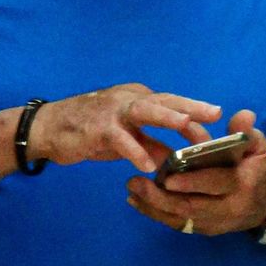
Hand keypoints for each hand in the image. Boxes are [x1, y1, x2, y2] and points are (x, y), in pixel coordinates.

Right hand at [26, 84, 221, 173]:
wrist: (48, 128)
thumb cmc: (89, 131)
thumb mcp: (126, 139)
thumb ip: (150, 145)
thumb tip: (174, 160)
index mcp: (138, 99)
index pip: (172, 104)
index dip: (194, 114)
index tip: (216, 127)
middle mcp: (128, 99)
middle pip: (164, 101)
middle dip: (190, 107)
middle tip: (215, 113)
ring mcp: (112, 111)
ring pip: (143, 111)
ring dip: (165, 117)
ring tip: (185, 126)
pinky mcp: (97, 127)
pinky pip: (119, 139)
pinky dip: (133, 150)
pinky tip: (146, 166)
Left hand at [126, 110, 265, 236]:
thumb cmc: (261, 168)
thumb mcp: (259, 147)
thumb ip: (247, 132)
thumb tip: (243, 115)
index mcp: (243, 184)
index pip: (217, 183)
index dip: (193, 181)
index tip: (168, 177)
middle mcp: (229, 208)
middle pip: (192, 207)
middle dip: (161, 198)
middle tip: (136, 182)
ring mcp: (216, 223)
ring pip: (182, 219)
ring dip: (153, 207)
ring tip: (131, 191)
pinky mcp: (206, 229)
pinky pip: (180, 225)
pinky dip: (157, 215)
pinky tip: (138, 202)